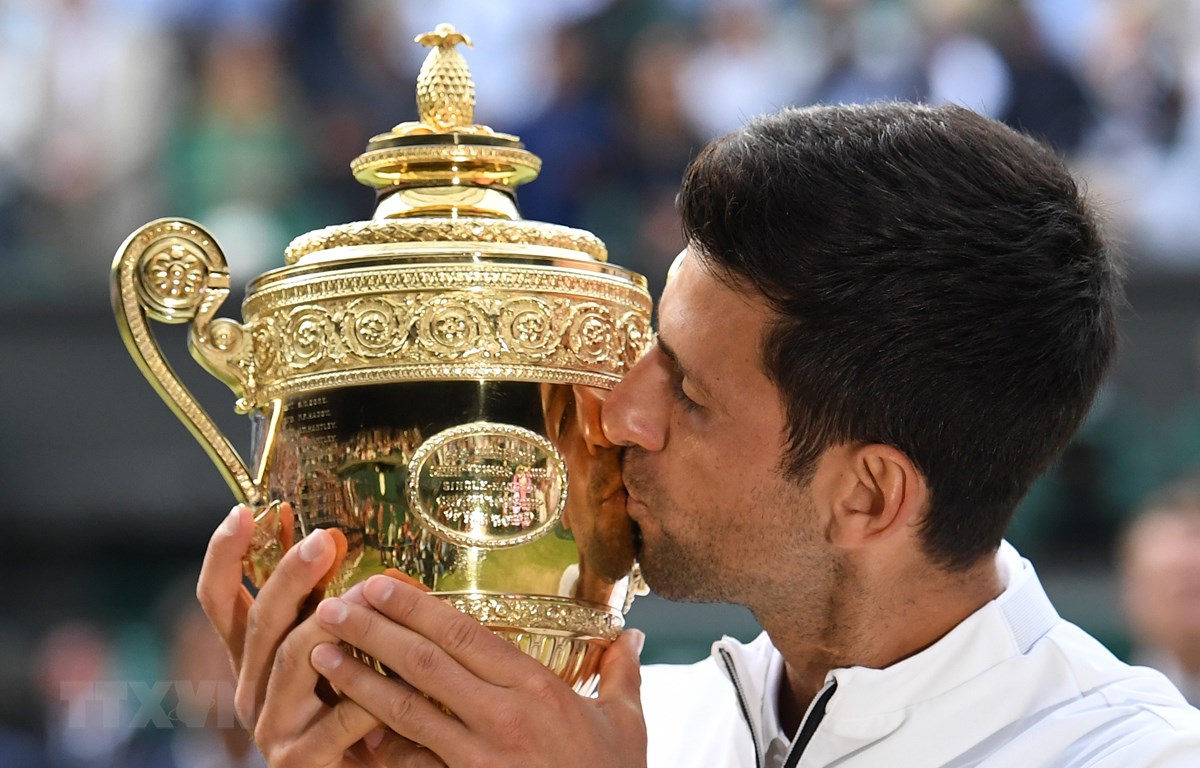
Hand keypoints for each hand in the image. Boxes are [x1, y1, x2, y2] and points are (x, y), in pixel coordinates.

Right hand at [196, 505, 405, 765]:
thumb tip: (334, 537)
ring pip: (295, 657)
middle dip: (291, 574)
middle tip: (324, 538)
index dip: (224, 555)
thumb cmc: (361, 713)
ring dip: (336, 621)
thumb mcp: (339, 650)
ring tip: (370, 595)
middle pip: (260, 621)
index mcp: (255, 660)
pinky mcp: (302, 759)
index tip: (243, 511)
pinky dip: (374, 690)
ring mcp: (272, 728)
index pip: (219, 601)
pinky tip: (405, 676)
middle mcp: (252, 691)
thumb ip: (328, 606)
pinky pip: (341, 712)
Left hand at [305, 575, 648, 767]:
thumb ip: (621, 675)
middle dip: (373, 630)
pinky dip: (378, 745)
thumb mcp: (626, 724)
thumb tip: (631, 637)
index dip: (416, 607)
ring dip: (358, 678)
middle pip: (425, 662)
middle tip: (332, 606)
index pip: (464, 633)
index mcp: (536, 688)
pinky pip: (413, 762)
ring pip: (406, 709)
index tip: (381, 584)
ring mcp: (478, 757)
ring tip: (321, 654)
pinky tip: (347, 727)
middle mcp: (502, 716)